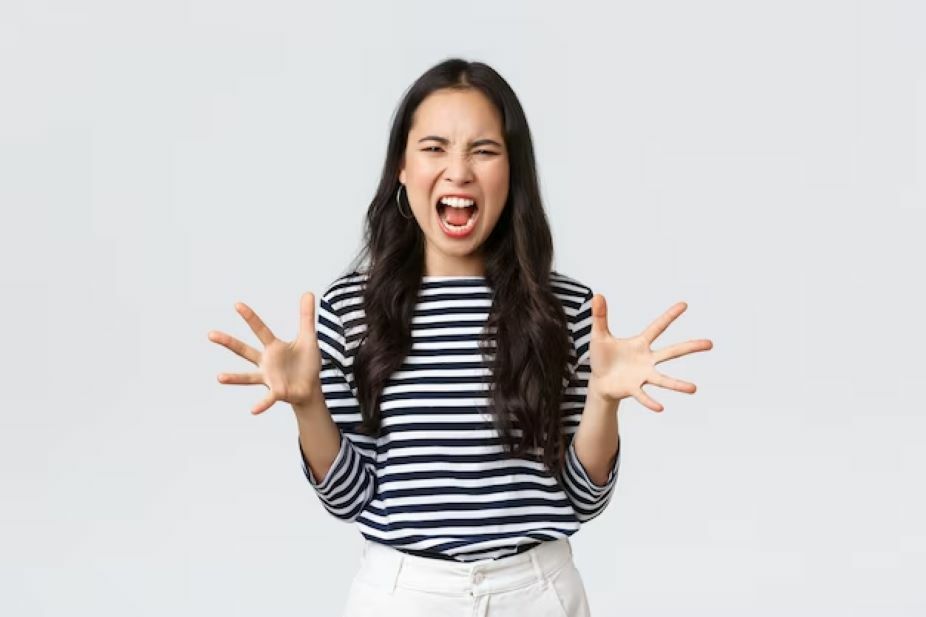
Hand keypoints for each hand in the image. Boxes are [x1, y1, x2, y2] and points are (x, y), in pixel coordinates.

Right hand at [207, 292, 322, 414]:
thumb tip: (309, 292)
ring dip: (234, 378)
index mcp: (274, 347)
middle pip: (245, 350)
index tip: (237, 304)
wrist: (310, 388)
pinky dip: (261, 404)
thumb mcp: (309, 338)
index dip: (250, 317)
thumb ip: (307, 317)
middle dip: (228, 342)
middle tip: (210, 334)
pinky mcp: (277, 392)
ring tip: (219, 377)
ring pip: (248, 377)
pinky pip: (268, 399)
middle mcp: (266, 362)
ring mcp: (269, 378)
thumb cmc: (306, 363)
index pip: (260, 329)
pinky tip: (252, 410)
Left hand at [587, 295, 712, 411]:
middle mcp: (647, 360)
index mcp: (640, 344)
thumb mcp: (600, 336)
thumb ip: (600, 316)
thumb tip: (597, 295)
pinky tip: (660, 408)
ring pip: (663, 380)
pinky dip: (650, 401)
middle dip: (690, 347)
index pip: (657, 327)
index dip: (670, 316)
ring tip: (694, 389)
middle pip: (671, 352)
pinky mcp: (633, 389)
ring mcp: (642, 375)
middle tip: (710, 343)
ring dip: (677, 385)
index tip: (684, 305)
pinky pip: (643, 396)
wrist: (599, 381)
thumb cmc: (603, 357)